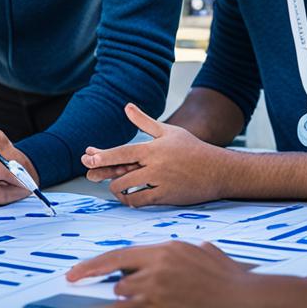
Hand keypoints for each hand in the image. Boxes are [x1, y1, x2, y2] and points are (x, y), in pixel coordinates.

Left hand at [66, 241, 259, 306]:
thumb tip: (167, 254)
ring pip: (127, 300)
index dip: (91, 267)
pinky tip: (136, 307)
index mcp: (164, 250)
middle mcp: (157, 271)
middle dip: (124, 290)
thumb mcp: (200, 250)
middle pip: (121, 283)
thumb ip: (178, 250)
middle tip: (135, 292)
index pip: (117, 257)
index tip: (73, 276)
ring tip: (153, 298)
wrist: (244, 298)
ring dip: (132, 303)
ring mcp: (160, 294)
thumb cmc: (227, 276)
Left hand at [81, 103, 230, 206]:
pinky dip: (132, 201)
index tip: (89, 157)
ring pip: (129, 190)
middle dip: (105, 175)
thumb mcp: (169, 131)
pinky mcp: (167, 196)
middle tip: (91, 175)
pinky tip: (129, 199)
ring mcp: (161, 182)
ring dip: (118, 190)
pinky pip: (142, 201)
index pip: (124, 152)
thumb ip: (145, 121)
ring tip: (115, 187)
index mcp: (154, 148)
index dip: (105, 155)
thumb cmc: (192, 148)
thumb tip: (127, 106)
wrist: (217, 169)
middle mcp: (155, 165)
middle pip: (122, 173)